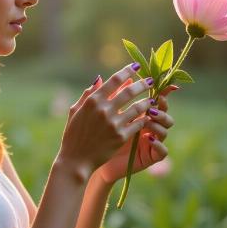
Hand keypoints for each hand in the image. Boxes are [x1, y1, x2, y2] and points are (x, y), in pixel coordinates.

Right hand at [57, 64, 154, 179]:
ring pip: (137, 107)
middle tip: (150, 81)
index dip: (127, 72)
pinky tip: (148, 116)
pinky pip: (138, 124)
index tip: (136, 67)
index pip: (114, 80)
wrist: (76, 160)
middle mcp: (104, 110)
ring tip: (152, 98)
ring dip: (147, 101)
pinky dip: (144, 118)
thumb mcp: (75, 111)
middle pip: (129, 91)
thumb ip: (88, 94)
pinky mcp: (121, 137)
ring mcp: (113, 123)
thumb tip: (99, 79)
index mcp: (92, 101)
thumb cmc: (73, 135)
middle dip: (142, 84)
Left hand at [93, 84, 176, 185]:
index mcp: (138, 113)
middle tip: (152, 102)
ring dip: (160, 121)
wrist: (91, 160)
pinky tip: (148, 139)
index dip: (157, 90)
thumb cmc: (96, 136)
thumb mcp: (98, 116)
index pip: (152, 99)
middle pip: (163, 111)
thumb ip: (102, 98)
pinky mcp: (150, 156)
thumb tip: (100, 77)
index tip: (154, 82)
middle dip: (161, 105)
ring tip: (148, 118)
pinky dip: (159, 144)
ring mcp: (150, 140)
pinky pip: (163, 151)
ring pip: (166, 128)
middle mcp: (147, 125)